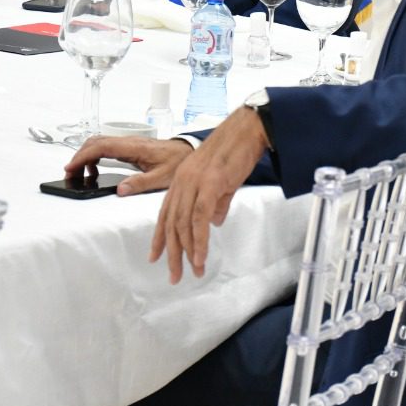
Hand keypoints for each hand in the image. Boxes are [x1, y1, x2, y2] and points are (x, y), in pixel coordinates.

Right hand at [65, 135, 191, 195]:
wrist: (188, 151)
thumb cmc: (177, 162)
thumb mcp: (162, 178)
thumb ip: (141, 184)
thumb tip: (120, 190)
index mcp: (134, 147)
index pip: (101, 147)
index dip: (83, 156)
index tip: (71, 167)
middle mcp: (128, 142)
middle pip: (95, 142)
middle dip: (79, 156)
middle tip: (70, 173)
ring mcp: (128, 143)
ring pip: (99, 143)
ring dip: (86, 155)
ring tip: (80, 174)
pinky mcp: (129, 147)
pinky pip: (106, 148)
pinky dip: (94, 157)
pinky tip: (96, 171)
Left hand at [150, 108, 269, 283]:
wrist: (248, 129)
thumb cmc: (237, 149)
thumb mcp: (223, 180)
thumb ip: (216, 202)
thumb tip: (214, 223)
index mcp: (182, 178)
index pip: (166, 213)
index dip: (160, 237)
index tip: (156, 257)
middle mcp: (182, 181)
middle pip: (171, 223)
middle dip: (172, 253)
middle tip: (174, 276)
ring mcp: (194, 182)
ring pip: (183, 224)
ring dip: (187, 252)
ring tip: (194, 270)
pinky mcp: (209, 184)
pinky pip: (199, 219)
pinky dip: (199, 240)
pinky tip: (200, 255)